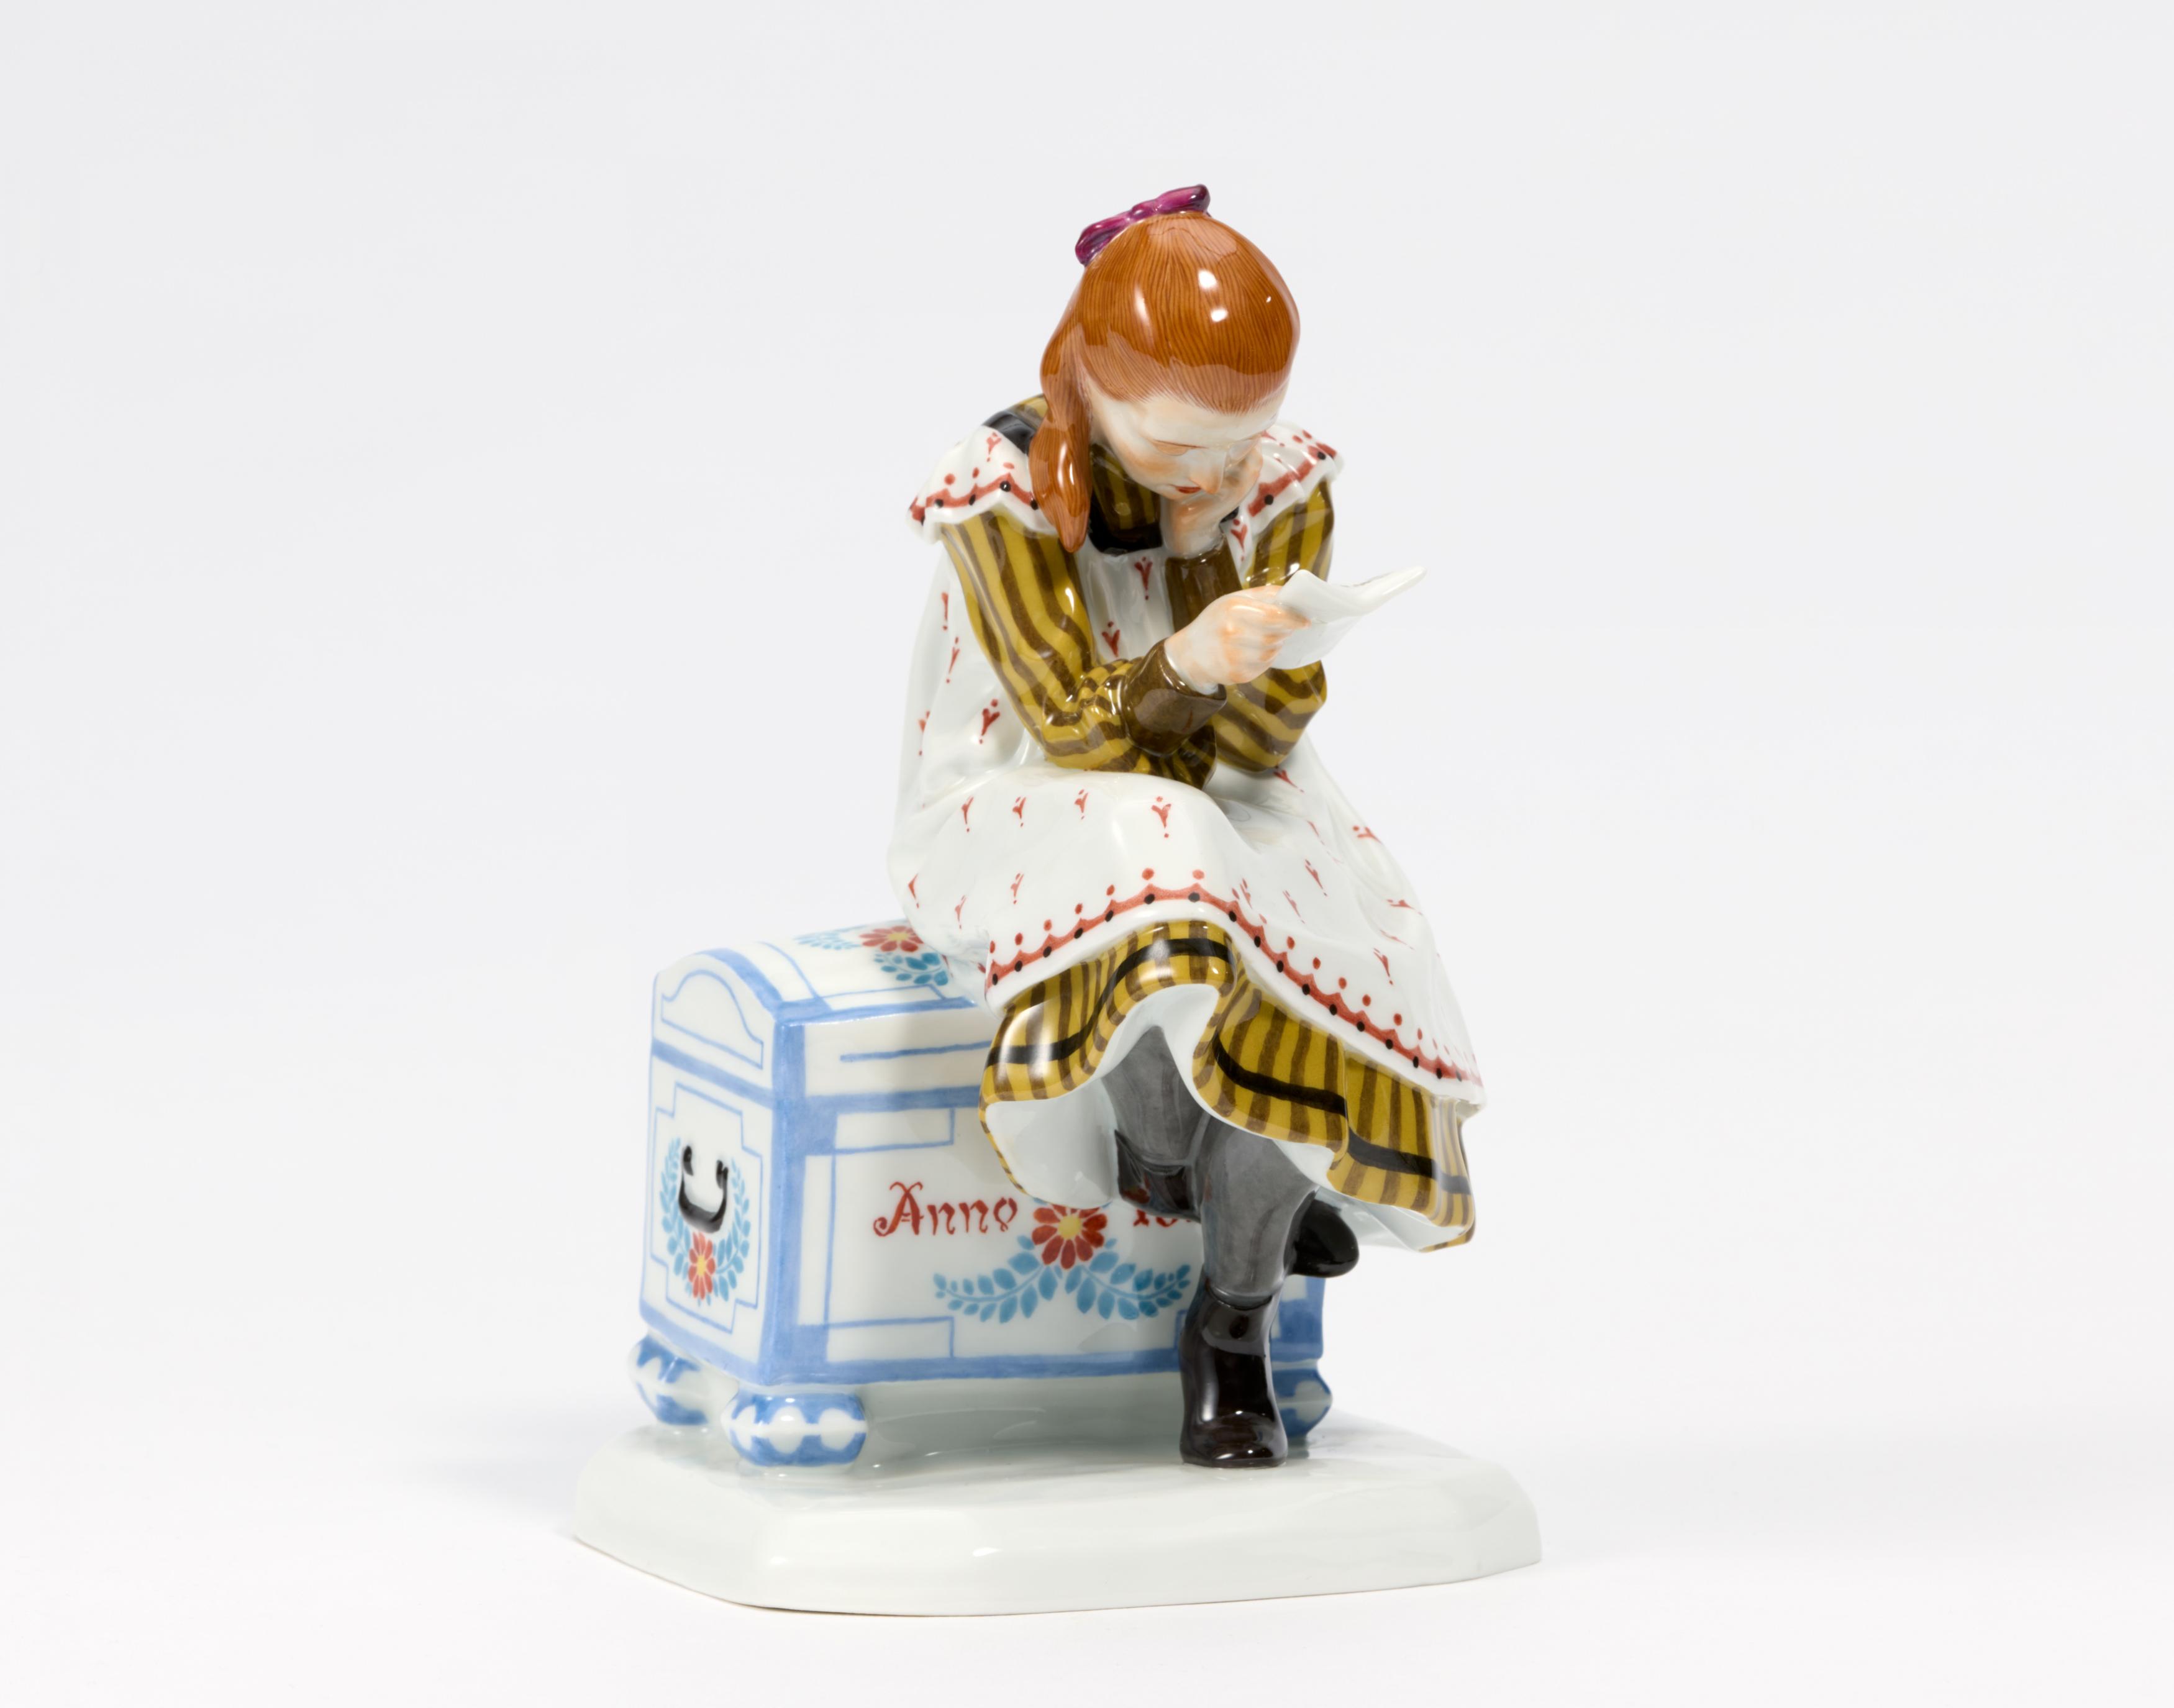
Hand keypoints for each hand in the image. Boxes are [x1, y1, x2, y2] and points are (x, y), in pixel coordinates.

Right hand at [1164, 588, 1310, 688]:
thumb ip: (1264, 595)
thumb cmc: (1215, 622)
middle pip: (1275, 636)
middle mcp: (1232, 633)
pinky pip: (1263, 667)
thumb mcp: (1233, 600)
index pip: (1273, 616)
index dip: (1293, 619)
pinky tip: (1252, 653)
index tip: (1305, 621)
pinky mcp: (1236, 674)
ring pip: (1271, 653)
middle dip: (1284, 632)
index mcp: (1233, 610)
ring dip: (1275, 646)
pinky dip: (1264, 660)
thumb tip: (1293, 595)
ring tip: (1262, 640)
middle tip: (1283, 628)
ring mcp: (1233, 656)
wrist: (1189, 654)